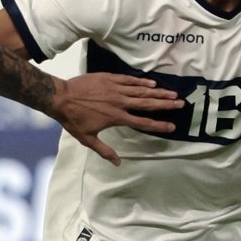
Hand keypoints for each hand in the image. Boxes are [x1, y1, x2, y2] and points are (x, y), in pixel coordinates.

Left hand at [52, 73, 181, 165]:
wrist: (60, 97)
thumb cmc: (73, 119)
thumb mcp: (87, 138)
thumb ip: (104, 150)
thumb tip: (118, 163)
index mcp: (116, 117)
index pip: (142, 122)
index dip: (158, 125)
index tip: (172, 126)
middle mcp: (119, 102)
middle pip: (147, 103)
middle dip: (165, 104)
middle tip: (180, 103)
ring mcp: (115, 89)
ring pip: (141, 90)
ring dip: (158, 92)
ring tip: (172, 93)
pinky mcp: (109, 78)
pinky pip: (129, 79)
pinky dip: (141, 81)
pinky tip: (152, 83)